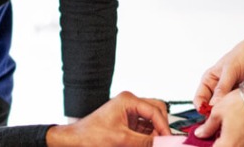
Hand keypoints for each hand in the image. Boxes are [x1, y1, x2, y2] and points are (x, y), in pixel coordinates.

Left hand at [46, 91, 169, 146]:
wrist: (74, 141)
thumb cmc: (90, 136)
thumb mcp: (121, 140)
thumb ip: (145, 142)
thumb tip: (163, 143)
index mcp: (128, 100)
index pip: (155, 110)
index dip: (164, 126)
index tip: (169, 140)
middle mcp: (130, 103)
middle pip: (156, 111)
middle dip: (161, 126)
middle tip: (164, 141)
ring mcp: (128, 112)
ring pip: (151, 120)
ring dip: (154, 132)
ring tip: (155, 143)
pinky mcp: (126, 122)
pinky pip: (143, 127)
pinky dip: (147, 136)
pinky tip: (147, 144)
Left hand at [193, 89, 243, 146]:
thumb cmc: (242, 103)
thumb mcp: (218, 112)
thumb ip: (208, 127)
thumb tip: (200, 133)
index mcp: (227, 145)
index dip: (204, 144)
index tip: (201, 138)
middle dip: (214, 143)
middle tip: (208, 134)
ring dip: (223, 142)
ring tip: (218, 133)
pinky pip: (239, 145)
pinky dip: (232, 141)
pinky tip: (229, 133)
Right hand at [194, 35, 243, 108]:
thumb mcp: (230, 69)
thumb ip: (222, 88)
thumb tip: (213, 106)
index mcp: (209, 79)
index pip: (200, 98)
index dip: (201, 108)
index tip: (207, 115)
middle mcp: (217, 88)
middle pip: (211, 107)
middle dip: (214, 113)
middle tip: (221, 117)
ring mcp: (230, 94)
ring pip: (224, 109)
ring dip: (227, 112)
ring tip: (232, 113)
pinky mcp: (241, 98)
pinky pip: (236, 108)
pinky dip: (237, 111)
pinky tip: (241, 110)